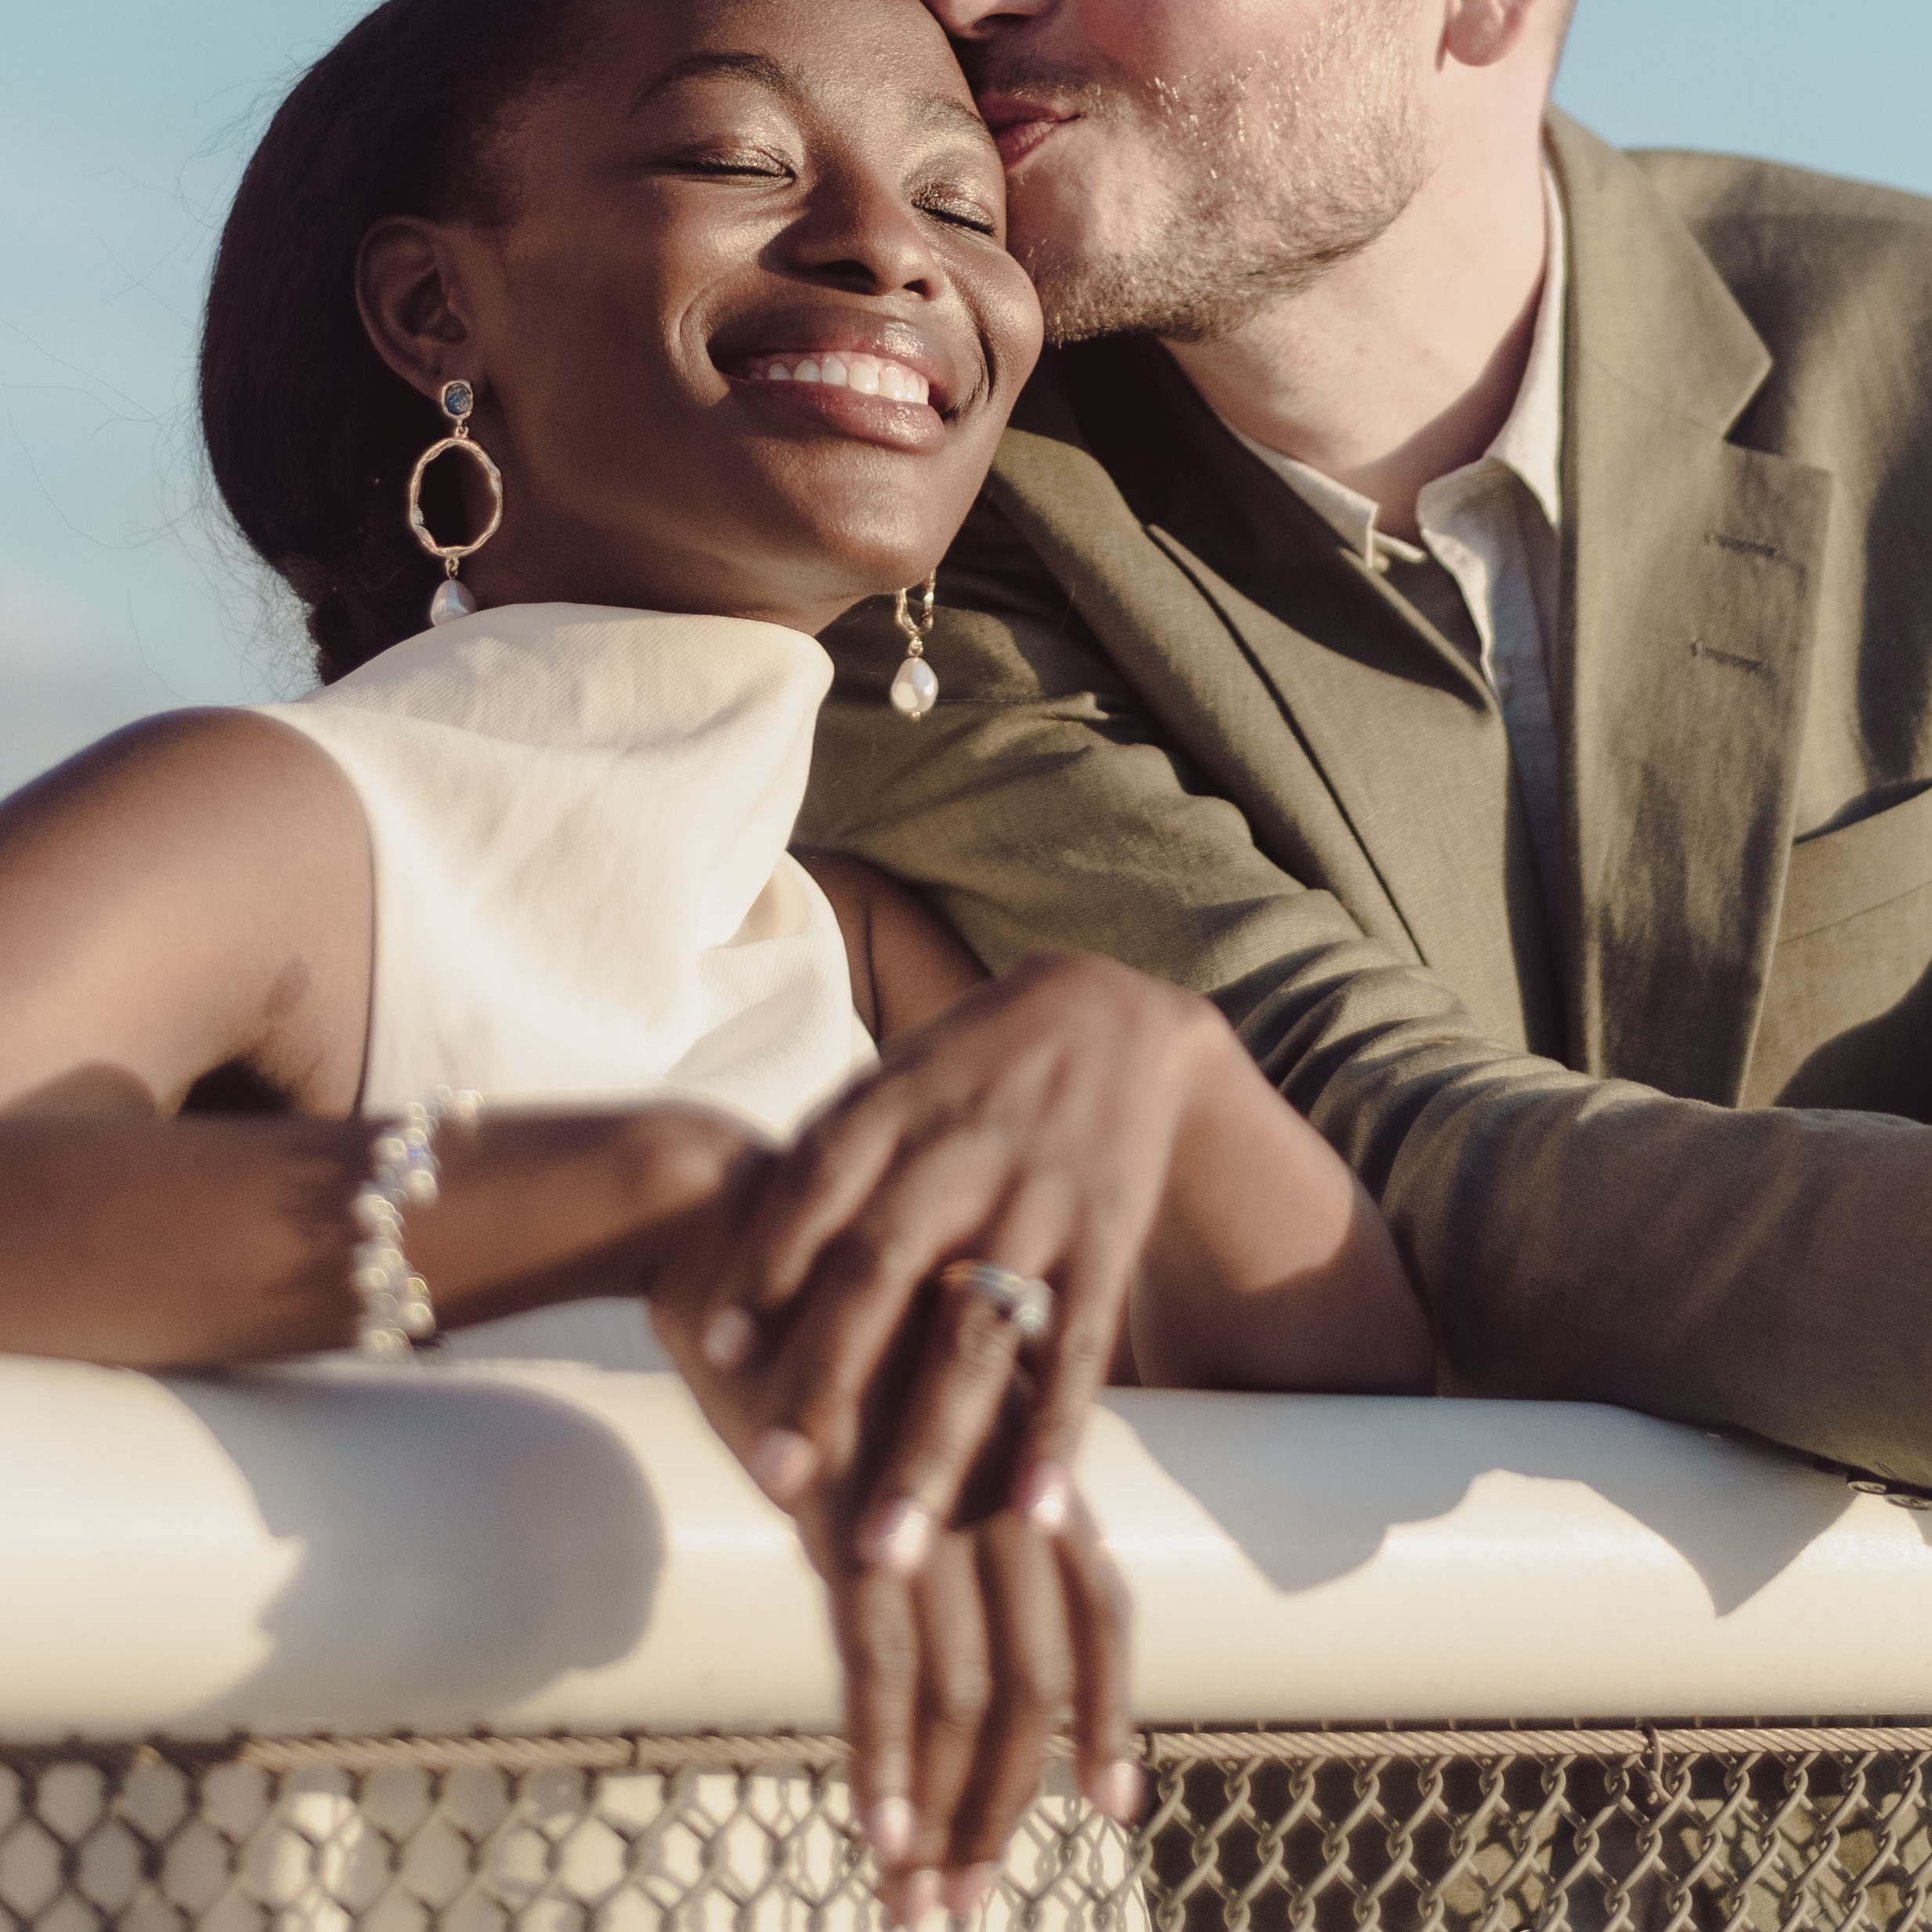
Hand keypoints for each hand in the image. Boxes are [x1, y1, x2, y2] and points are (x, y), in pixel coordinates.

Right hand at [649, 1222, 1140, 1911]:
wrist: (734, 1222)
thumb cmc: (812, 1314)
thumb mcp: (898, 1395)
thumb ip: (936, 1474)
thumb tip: (928, 1565)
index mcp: (1014, 1453)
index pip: (1097, 1606)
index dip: (1108, 1710)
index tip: (1112, 1802)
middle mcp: (989, 1483)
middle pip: (1039, 1673)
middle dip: (1016, 1798)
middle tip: (980, 1898)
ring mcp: (923, 1500)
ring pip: (971, 1687)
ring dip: (951, 1809)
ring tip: (928, 1905)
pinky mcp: (844, 1509)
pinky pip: (882, 1660)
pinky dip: (885, 1756)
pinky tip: (875, 1832)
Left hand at [695, 952, 1227, 1560]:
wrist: (1111, 1017)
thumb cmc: (962, 1071)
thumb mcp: (885, 1084)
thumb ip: (814, 1165)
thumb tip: (720, 1260)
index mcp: (892, 1109)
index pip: (817, 1186)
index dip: (767, 1263)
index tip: (716, 1351)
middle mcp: (962, 1156)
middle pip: (885, 1273)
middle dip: (828, 1379)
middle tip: (774, 1480)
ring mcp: (1039, 1203)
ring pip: (978, 1336)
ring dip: (934, 1447)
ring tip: (888, 1549)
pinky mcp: (1106, 1241)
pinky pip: (1079, 1351)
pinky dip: (1057, 1433)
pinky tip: (1035, 1513)